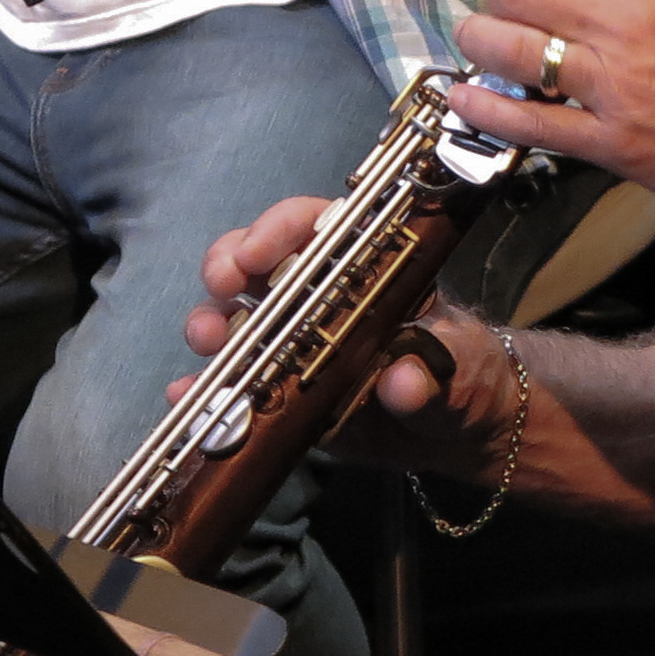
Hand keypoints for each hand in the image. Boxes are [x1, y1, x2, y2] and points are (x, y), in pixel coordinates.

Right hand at [176, 199, 513, 481]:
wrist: (466, 429)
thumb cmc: (470, 374)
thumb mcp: (462, 369)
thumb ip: (435, 373)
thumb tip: (405, 380)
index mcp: (366, 269)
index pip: (318, 226)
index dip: (282, 228)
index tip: (258, 252)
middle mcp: (321, 296)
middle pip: (261, 261)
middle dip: (230, 264)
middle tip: (222, 286)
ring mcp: (295, 343)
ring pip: (239, 316)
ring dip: (213, 321)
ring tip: (206, 340)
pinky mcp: (282, 391)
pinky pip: (236, 384)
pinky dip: (206, 389)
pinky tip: (185, 396)